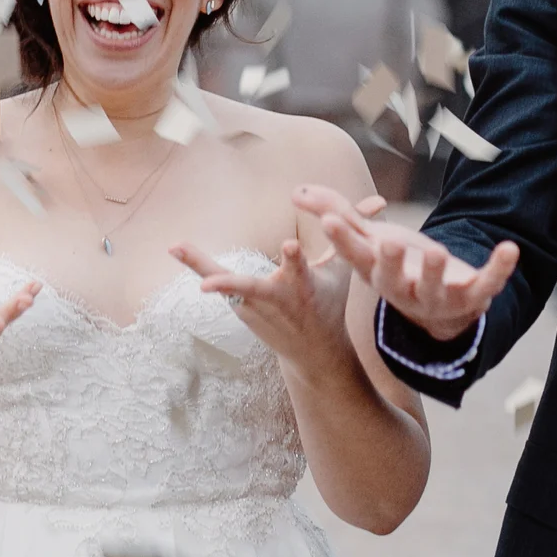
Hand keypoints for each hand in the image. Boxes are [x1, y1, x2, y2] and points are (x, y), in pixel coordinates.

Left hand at [171, 239, 352, 380]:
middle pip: (251, 288)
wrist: (314, 354)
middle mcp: (276, 298)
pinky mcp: (239, 308)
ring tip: (175, 246)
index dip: (292, 260)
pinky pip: (218, 282)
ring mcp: (253, 307)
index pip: (299, 271)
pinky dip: (199, 264)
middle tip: (207, 285)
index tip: (287, 246)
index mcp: (304, 288)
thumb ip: (353, 233)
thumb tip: (381, 202)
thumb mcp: (345, 273)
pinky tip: (176, 247)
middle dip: (233, 285)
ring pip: (225, 285)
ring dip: (201, 267)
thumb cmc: (330, 304)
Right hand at [293, 183, 518, 342]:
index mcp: (376, 274)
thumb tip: (296, 191)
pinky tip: (509, 249)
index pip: (355, 257)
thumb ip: (337, 214)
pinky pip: (487, 284)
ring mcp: (438, 297)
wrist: (442, 308)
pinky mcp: (472, 297)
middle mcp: (403, 290)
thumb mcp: (370, 240)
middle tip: (387, 244)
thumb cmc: (399, 266)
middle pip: (392, 280)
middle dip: (389, 263)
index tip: (329, 221)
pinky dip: (499, 268)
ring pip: (434, 290)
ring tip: (434, 251)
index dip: (342, 240)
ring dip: (434, 272)